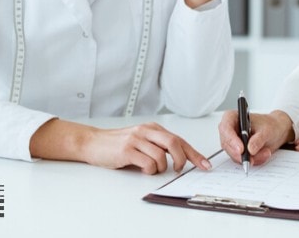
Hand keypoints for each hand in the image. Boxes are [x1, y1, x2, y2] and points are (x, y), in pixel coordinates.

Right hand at [30, 119, 210, 173]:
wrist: (93, 142)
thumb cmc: (118, 144)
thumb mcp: (142, 140)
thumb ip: (159, 146)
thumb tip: (181, 159)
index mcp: (153, 128)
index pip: (180, 140)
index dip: (194, 154)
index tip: (205, 165)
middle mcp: (147, 131)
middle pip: (175, 143)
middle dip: (182, 160)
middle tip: (178, 170)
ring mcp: (136, 139)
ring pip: (161, 156)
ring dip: (160, 168)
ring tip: (150, 168)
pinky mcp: (127, 150)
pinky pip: (147, 162)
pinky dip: (149, 170)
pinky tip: (141, 168)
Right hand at [218, 110, 294, 166]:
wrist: (277, 131)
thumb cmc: (270, 125)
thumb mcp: (267, 130)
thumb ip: (258, 139)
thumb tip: (250, 149)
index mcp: (233, 117)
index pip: (225, 128)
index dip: (231, 139)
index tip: (241, 150)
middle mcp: (230, 130)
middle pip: (227, 144)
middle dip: (240, 154)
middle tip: (251, 159)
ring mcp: (233, 142)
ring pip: (234, 155)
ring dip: (250, 157)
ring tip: (265, 152)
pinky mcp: (238, 151)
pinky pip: (241, 160)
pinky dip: (254, 160)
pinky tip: (263, 154)